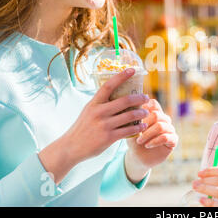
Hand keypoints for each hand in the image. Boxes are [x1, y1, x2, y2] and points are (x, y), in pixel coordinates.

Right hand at [39, 68, 148, 183]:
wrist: (71, 147)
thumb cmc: (83, 127)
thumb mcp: (88, 111)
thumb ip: (101, 104)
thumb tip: (118, 94)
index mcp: (94, 103)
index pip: (108, 85)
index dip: (121, 76)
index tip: (132, 70)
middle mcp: (99, 112)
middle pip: (125, 100)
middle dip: (139, 98)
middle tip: (146, 97)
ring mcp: (104, 125)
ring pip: (129, 116)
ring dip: (141, 113)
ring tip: (146, 112)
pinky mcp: (108, 137)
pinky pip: (128, 130)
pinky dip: (138, 127)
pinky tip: (142, 125)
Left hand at [125, 99, 177, 177]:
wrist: (138, 157)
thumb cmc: (134, 140)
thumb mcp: (131, 128)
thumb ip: (133, 118)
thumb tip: (131, 108)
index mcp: (155, 113)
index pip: (154, 104)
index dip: (145, 107)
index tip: (136, 115)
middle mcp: (164, 119)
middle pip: (157, 114)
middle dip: (145, 124)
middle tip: (136, 132)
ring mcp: (170, 129)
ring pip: (161, 126)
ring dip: (148, 134)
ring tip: (139, 141)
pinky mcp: (173, 140)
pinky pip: (166, 137)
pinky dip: (155, 141)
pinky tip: (147, 145)